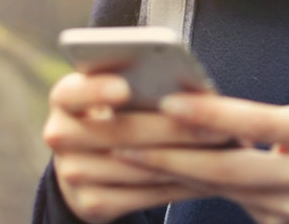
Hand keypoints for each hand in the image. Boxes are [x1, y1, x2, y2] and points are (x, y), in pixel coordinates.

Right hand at [42, 71, 234, 222]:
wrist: (88, 162)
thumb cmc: (117, 111)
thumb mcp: (116, 92)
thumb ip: (139, 82)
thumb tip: (193, 88)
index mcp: (65, 98)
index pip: (73, 91)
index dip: (96, 90)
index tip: (124, 87)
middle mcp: (60, 136)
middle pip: (119, 133)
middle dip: (173, 129)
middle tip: (219, 125)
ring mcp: (73, 175)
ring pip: (138, 167)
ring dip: (188, 159)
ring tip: (228, 148)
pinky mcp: (92, 205)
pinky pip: (146, 195)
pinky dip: (182, 185)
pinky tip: (213, 175)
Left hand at [113, 94, 288, 223]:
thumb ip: (266, 121)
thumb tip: (204, 112)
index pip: (254, 122)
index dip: (211, 115)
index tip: (169, 103)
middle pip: (226, 166)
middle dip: (169, 154)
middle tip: (122, 140)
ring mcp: (288, 208)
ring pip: (219, 187)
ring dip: (170, 172)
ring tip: (126, 156)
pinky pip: (229, 201)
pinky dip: (194, 186)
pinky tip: (161, 175)